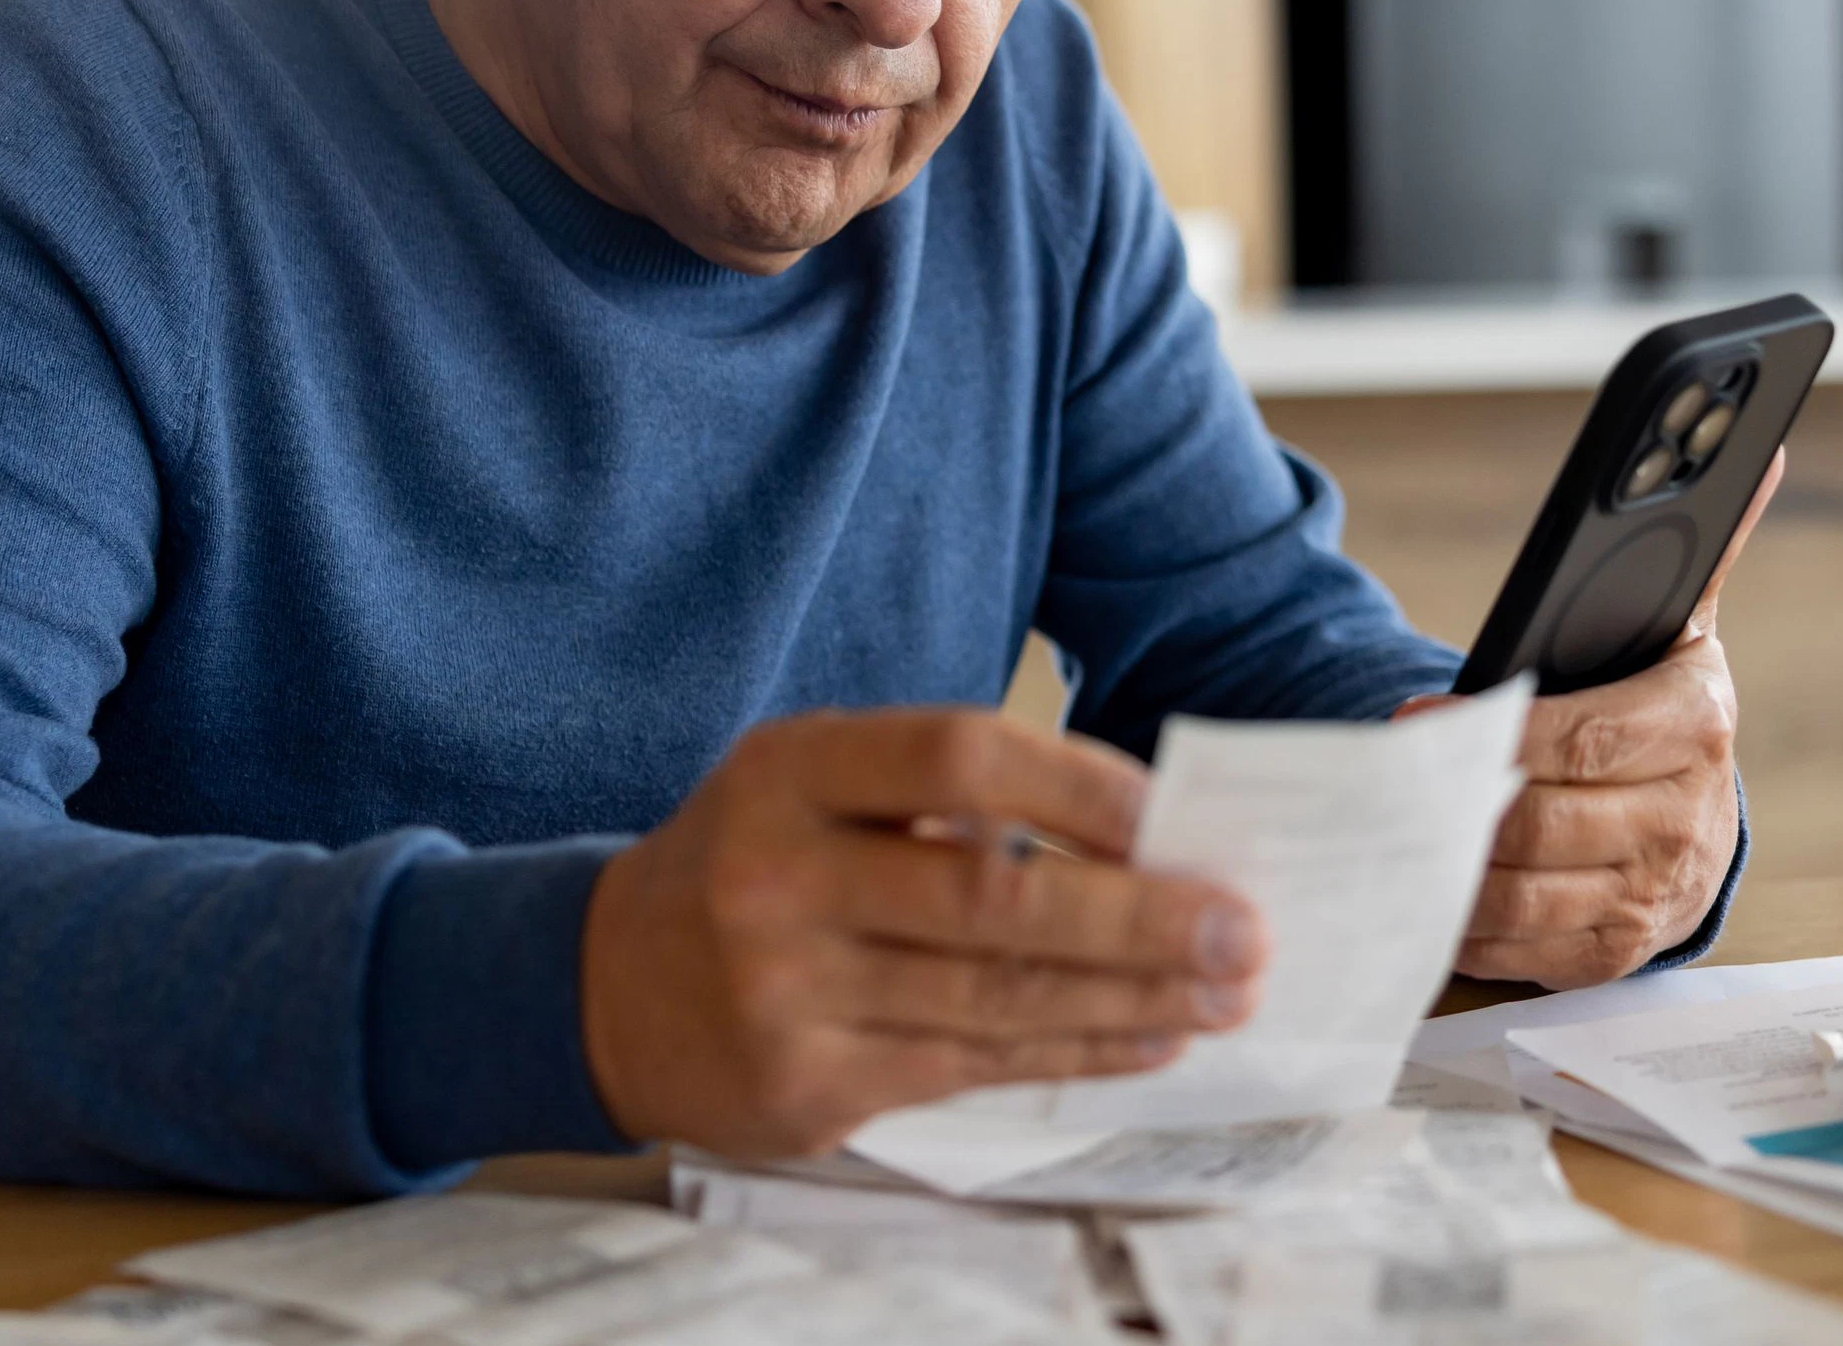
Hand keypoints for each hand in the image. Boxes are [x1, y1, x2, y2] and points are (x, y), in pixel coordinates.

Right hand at [576, 710, 1265, 1157]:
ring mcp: (786, 990)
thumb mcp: (811, 787)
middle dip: (1137, 916)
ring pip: (994, 997)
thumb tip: (1138, 829)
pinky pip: (970, 1067)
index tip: (1174, 813)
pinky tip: (1147, 1036)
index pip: (956, 759)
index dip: (1077, 785)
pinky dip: (1074, 1053)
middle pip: (991, 897)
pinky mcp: (805, 1084)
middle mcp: (778, 877)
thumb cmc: (753, 863)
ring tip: (1221, 988)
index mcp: (789, 771)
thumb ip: (944, 798)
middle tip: (1238, 927)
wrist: (604, 986)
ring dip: (1129, 996)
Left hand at [1406, 447, 1774, 986]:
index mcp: (1696, 724)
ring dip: (1449, 874)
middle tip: (1388, 789)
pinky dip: (1469, 930)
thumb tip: (1760, 446)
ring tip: (1395, 840)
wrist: (1706, 818)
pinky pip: (1526, 950)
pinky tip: (1431, 896)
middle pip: (1540, 824)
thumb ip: (1702, 544)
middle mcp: (1684, 818)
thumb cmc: (1664, 708)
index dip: (1491, 735)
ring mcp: (1654, 893)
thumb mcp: (1681, 627)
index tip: (1413, 720)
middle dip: (1455, 808)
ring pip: (1524, 895)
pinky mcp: (1620, 951)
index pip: (1580, 737)